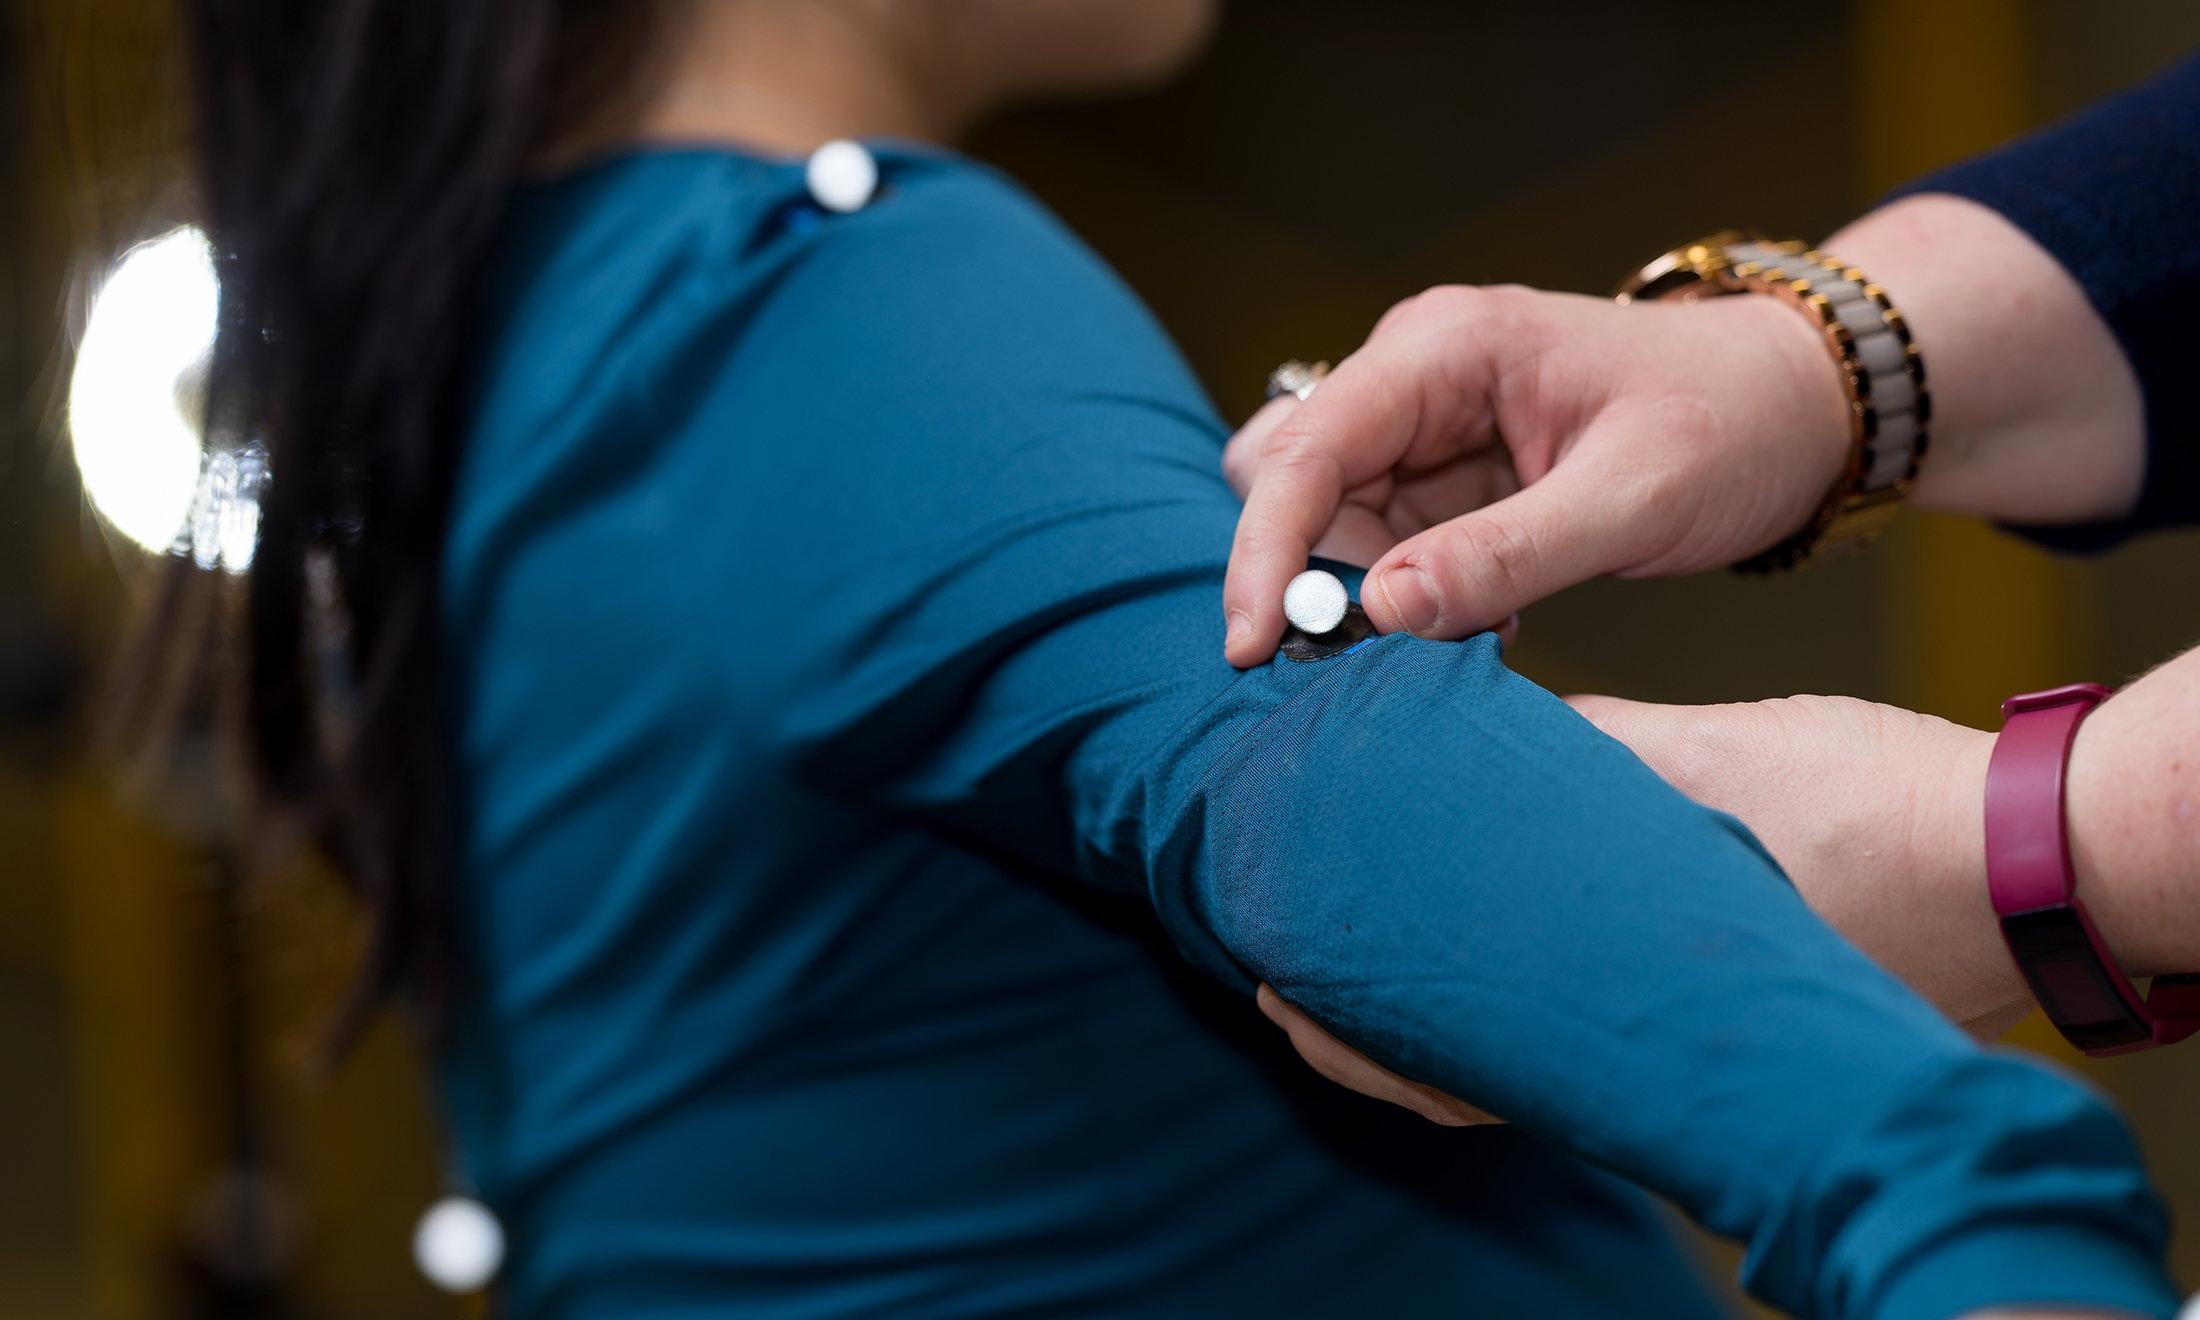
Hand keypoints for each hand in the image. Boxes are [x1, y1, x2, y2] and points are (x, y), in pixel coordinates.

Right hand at [1220, 286, 1850, 663]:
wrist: (1797, 403)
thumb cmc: (1730, 421)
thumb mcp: (1631, 498)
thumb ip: (1507, 553)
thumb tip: (1379, 612)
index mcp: (1444, 348)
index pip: (1303, 448)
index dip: (1265, 548)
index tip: (1252, 645)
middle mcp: (1413, 377)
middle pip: (1286, 482)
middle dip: (1309, 574)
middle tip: (1379, 655)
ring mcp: (1423, 428)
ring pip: (1326, 525)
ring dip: (1367, 596)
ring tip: (1480, 629)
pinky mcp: (1444, 478)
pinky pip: (1380, 548)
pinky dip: (1410, 600)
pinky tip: (1490, 618)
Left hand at [1256, 693, 2033, 1130]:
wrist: (2018, 867)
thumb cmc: (1862, 806)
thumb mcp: (1693, 756)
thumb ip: (1574, 753)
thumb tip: (1464, 741)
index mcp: (1610, 986)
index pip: (1441, 1043)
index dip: (1344, 1020)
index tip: (1273, 979)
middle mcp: (1633, 1035)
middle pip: (1461, 1076)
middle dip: (1369, 1036)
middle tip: (1284, 986)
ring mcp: (1674, 1040)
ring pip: (1519, 1064)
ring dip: (1434, 1026)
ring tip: (1359, 969)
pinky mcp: (1713, 1023)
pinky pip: (1584, 1037)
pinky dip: (1517, 1008)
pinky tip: (1492, 946)